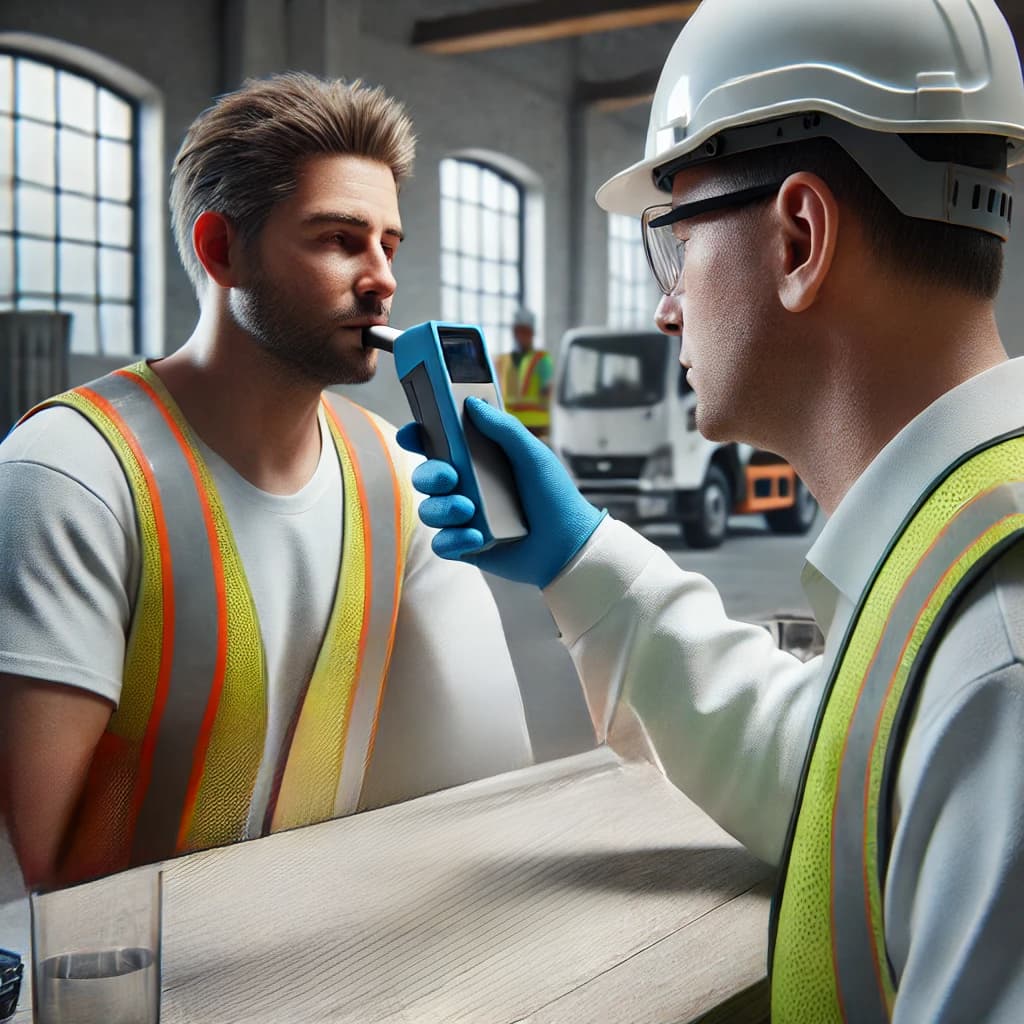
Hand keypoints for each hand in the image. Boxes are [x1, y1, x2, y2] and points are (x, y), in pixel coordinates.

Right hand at [397, 397, 604, 587]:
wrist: (568, 544)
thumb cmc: (554, 496)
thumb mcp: (532, 455)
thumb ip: (503, 428)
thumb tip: (472, 402)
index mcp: (478, 460)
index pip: (438, 444)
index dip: (418, 437)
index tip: (410, 433)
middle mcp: (466, 487)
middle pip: (425, 476)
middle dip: (429, 475)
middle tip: (449, 477)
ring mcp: (464, 518)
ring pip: (430, 510)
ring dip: (443, 509)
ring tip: (469, 511)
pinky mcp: (466, 546)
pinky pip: (442, 543)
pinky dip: (454, 540)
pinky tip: (477, 538)